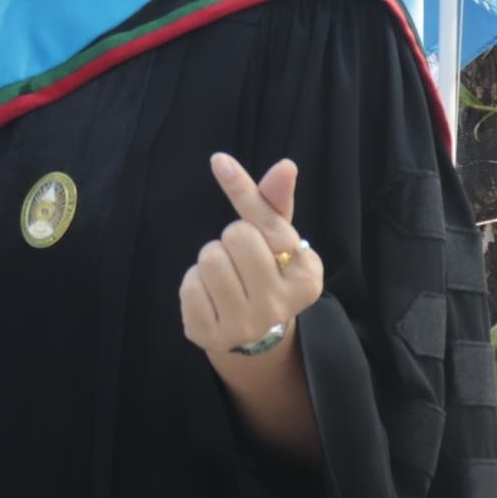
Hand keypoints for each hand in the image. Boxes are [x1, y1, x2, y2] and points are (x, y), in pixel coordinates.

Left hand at [179, 153, 324, 356]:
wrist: (252, 334)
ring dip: (210, 260)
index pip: (266, 222)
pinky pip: (190, 286)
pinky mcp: (212, 336)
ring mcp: (246, 325)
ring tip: (225, 278)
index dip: (241, 189)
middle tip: (239, 259)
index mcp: (306, 278)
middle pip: (236, 237)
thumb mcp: (277, 241)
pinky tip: (210, 297)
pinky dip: (193, 284)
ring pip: (210, 259)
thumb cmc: (265, 273)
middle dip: (230, 239)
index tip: (219, 161)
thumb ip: (275, 204)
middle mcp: (280, 305)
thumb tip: (286, 166)